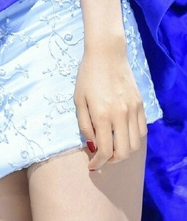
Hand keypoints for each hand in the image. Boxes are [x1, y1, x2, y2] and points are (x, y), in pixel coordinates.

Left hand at [74, 42, 146, 170]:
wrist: (106, 54)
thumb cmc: (87, 76)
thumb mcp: (78, 100)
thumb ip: (85, 125)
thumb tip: (92, 145)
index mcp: (102, 115)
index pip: (105, 151)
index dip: (98, 162)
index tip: (92, 165)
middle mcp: (120, 115)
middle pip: (123, 153)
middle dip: (111, 160)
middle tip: (102, 157)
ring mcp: (133, 110)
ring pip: (135, 145)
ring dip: (123, 152)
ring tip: (112, 147)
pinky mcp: (140, 105)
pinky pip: (142, 131)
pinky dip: (133, 139)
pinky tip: (122, 135)